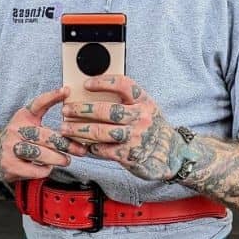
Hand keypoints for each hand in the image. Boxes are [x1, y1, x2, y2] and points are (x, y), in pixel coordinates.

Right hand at [0, 87, 87, 183]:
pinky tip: (48, 168)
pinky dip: (45, 170)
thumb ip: (45, 120)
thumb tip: (73, 122)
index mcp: (23, 117)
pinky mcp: (10, 165)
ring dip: (57, 159)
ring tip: (66, 160)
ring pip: (40, 154)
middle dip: (66, 144)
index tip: (66, 91)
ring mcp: (11, 148)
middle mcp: (15, 130)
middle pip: (45, 135)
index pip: (37, 104)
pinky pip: (33, 170)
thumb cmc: (18, 139)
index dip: (51, 96)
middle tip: (80, 150)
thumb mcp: (27, 123)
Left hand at [59, 75, 184, 181]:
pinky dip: (90, 147)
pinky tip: (83, 144)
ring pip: (101, 131)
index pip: (123, 85)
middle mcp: (140, 117)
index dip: (103, 82)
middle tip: (66, 109)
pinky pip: (104, 150)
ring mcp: (135, 137)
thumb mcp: (146, 109)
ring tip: (66, 128)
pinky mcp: (129, 155)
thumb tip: (94, 95)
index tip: (86, 84)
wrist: (172, 154)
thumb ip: (127, 102)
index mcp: (144, 101)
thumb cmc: (152, 128)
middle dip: (82, 109)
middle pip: (106, 110)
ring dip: (80, 130)